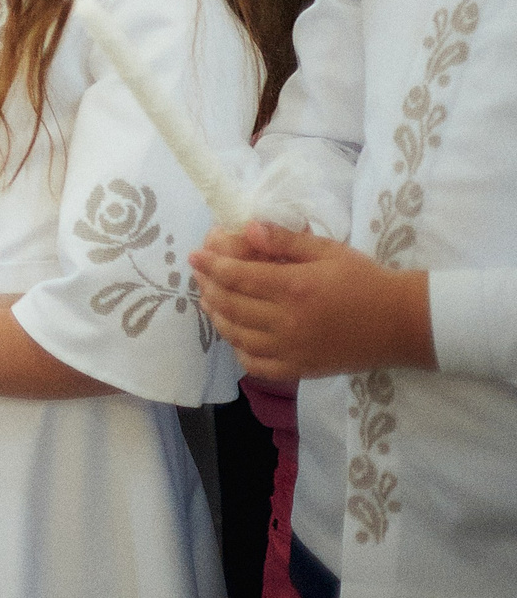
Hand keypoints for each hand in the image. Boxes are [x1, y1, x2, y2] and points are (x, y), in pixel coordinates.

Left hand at [190, 222, 435, 382]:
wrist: (402, 323)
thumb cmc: (364, 280)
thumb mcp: (327, 250)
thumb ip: (284, 240)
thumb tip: (246, 228)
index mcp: (294, 287)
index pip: (237, 276)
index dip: (211, 264)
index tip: (195, 255)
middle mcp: (288, 321)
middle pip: (230, 305)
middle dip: (208, 287)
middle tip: (200, 274)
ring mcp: (292, 350)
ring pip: (237, 335)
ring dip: (217, 316)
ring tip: (211, 299)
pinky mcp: (300, 369)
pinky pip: (256, 364)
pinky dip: (238, 349)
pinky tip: (236, 334)